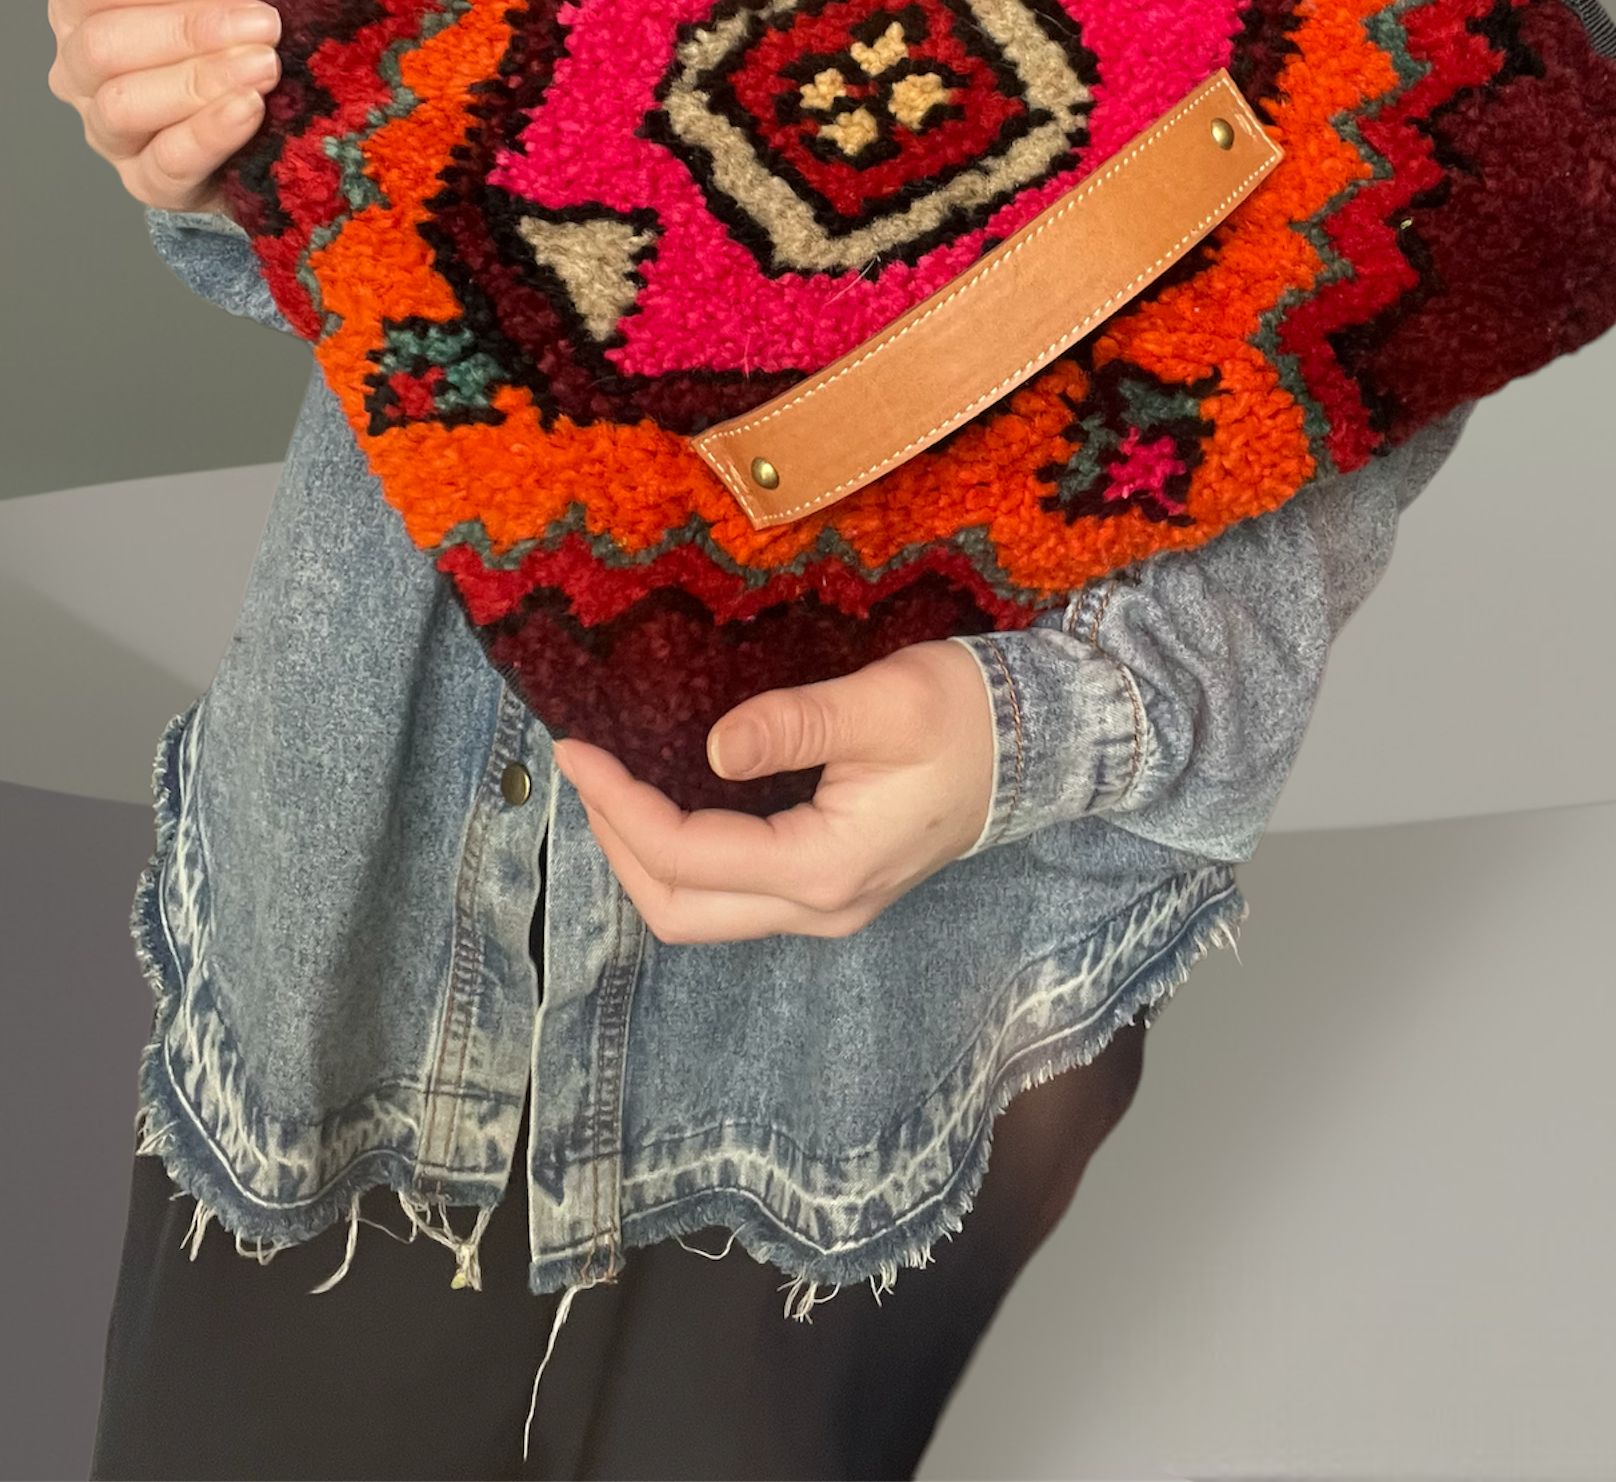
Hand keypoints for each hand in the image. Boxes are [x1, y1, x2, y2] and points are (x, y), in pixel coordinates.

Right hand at [48, 0, 272, 209]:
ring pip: (124, 106)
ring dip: (199, 82)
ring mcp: (111, 132)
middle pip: (105, 47)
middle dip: (191, 31)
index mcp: (82, 4)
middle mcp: (81, 70)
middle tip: (266, 24)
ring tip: (266, 66)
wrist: (296, 60)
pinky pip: (164, 166)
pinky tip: (250, 110)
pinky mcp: (154, 183)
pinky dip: (207, 136)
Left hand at [551, 639, 995, 943]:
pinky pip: (733, 893)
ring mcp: (827, 907)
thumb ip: (797, 726)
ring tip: (613, 783)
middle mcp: (821, 907)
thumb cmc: (967, 717)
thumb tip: (713, 747)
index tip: (577, 750)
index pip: (686, 856)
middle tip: (585, 771)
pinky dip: (683, 854)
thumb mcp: (883, 703)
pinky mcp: (830, 887)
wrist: (1038, 747)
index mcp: (825, 868)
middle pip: (679, 911)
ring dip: (644, 855)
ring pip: (702, 913)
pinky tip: (670, 797)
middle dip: (616, 844)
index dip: (619, 806)